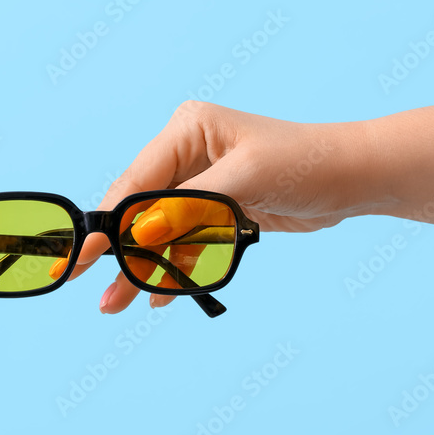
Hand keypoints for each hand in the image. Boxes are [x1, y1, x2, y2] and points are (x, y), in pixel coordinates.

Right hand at [63, 100, 374, 313]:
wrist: (352, 177)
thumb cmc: (305, 164)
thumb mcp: (244, 183)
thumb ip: (188, 208)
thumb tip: (138, 236)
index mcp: (186, 130)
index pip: (135, 181)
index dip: (106, 223)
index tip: (81, 257)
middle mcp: (186, 151)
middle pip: (138, 208)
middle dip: (117, 251)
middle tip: (91, 289)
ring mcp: (200, 181)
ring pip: (157, 230)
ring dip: (141, 266)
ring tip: (117, 304)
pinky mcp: (215, 207)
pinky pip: (182, 241)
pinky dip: (172, 266)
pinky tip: (158, 294)